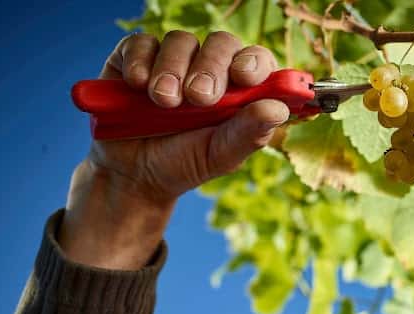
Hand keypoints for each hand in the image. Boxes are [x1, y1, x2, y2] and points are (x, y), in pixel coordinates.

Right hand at [60, 30, 289, 268]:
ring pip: (181, 40)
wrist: (134, 174)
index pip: (257, 60)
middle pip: (221, 43)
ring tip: (164, 102)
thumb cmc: (184, 163)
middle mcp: (209, 68)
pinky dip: (141, 61)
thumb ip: (249, 132)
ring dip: (173, 70)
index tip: (245, 77)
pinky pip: (142, 42)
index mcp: (239, 90)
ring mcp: (173, 60)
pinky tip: (138, 86)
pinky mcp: (136, 57)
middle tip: (198, 98)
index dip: (255, 62)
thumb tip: (279, 108)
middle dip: (212, 67)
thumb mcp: (220, 155)